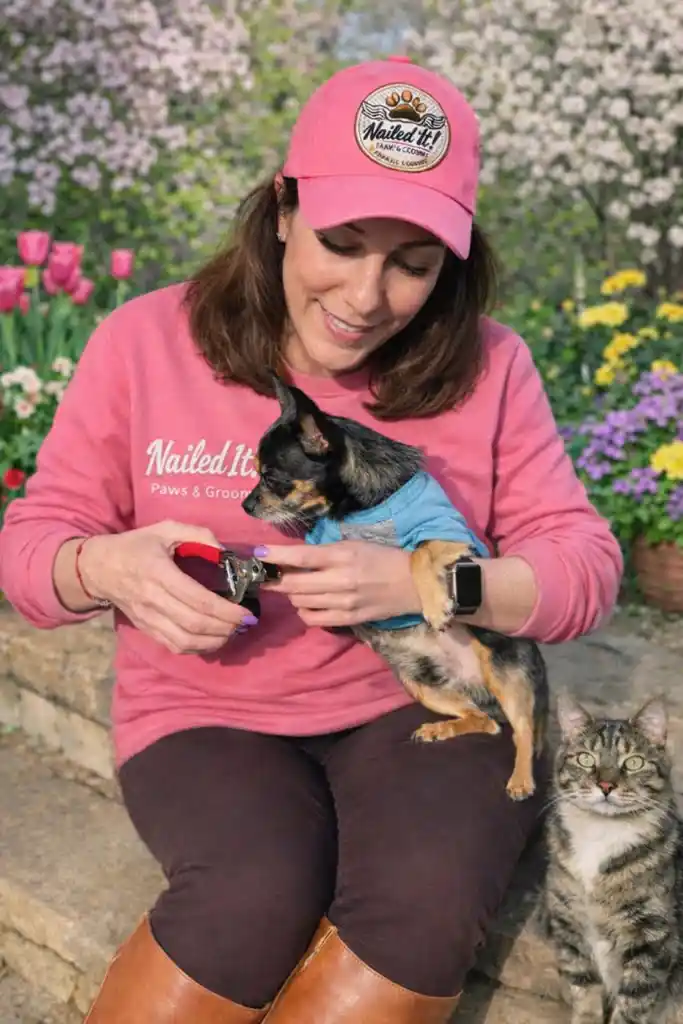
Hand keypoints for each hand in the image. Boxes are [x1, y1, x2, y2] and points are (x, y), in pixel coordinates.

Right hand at [78, 520, 256, 653]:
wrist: (98, 568)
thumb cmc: (136, 545)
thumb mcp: (165, 528)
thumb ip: (198, 535)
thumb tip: (226, 553)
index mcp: (159, 572)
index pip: (197, 599)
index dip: (225, 610)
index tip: (246, 612)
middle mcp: (152, 599)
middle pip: (194, 624)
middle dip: (226, 627)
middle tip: (246, 623)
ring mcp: (147, 618)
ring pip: (184, 640)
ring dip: (214, 641)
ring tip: (233, 632)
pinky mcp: (146, 629)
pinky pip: (174, 646)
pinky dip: (197, 648)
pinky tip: (213, 639)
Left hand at [258, 540, 421, 627]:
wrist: (414, 584)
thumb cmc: (382, 558)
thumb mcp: (354, 545)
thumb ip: (325, 552)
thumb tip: (291, 558)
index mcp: (343, 555)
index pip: (301, 556)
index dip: (276, 556)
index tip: (258, 554)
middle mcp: (340, 579)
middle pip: (293, 583)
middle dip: (276, 579)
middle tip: (270, 575)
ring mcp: (343, 602)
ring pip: (300, 601)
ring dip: (291, 594)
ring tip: (295, 587)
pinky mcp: (348, 619)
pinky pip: (312, 619)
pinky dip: (303, 610)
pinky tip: (308, 603)